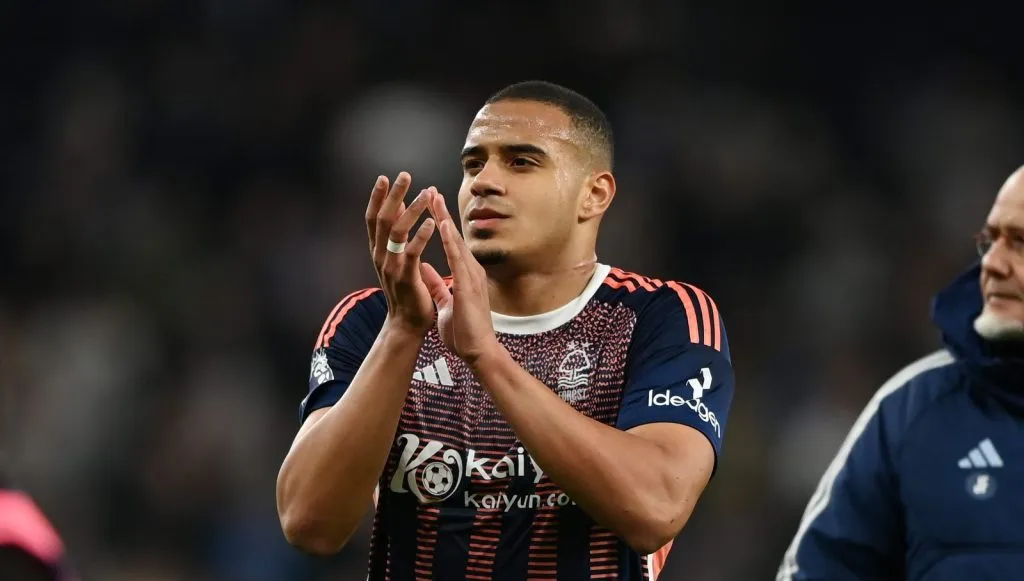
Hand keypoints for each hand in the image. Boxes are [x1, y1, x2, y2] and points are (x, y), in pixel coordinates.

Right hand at [365, 172, 437, 333]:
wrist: (406, 324)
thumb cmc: (406, 291)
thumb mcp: (397, 261)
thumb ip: (395, 238)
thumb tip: (396, 211)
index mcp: (378, 252)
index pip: (373, 219)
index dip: (377, 198)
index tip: (384, 178)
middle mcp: (380, 256)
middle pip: (382, 219)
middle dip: (393, 196)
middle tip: (403, 175)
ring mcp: (391, 267)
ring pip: (396, 231)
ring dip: (411, 210)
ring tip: (425, 194)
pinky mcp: (405, 277)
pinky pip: (411, 252)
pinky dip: (421, 235)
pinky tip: (431, 222)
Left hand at [420, 192, 499, 364]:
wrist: (478, 351)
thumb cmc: (465, 331)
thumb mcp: (446, 303)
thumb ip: (437, 285)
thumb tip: (425, 269)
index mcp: (465, 275)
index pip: (451, 244)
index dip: (440, 224)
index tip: (429, 207)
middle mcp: (470, 271)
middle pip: (454, 236)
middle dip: (441, 213)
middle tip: (430, 191)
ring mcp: (471, 276)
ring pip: (456, 241)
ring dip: (444, 219)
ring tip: (434, 198)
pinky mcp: (468, 285)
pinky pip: (457, 259)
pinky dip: (450, 241)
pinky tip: (443, 225)